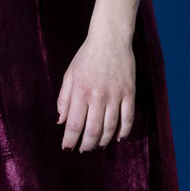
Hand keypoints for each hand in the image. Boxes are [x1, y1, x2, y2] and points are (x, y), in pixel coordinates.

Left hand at [57, 29, 135, 150]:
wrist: (110, 39)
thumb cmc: (86, 57)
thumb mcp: (69, 76)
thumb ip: (64, 99)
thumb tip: (60, 121)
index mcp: (80, 92)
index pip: (74, 124)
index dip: (70, 140)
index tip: (67, 148)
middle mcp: (98, 96)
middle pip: (92, 130)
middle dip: (87, 145)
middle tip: (84, 151)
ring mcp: (115, 95)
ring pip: (110, 127)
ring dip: (103, 141)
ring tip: (98, 146)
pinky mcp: (129, 93)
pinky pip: (128, 117)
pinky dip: (124, 131)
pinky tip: (118, 138)